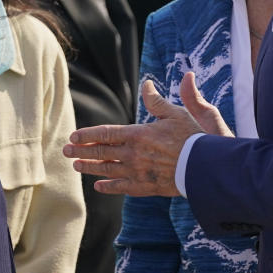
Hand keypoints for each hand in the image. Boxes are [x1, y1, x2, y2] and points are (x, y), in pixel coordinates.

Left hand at [62, 72, 230, 196]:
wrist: (207, 167)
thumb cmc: (194, 137)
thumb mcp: (176, 113)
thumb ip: (157, 101)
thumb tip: (147, 84)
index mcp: (138, 135)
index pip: (105, 134)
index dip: (87, 135)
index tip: (73, 137)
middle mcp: (134, 155)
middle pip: (102, 153)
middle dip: (82, 152)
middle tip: (65, 152)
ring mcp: (140, 173)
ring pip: (108, 171)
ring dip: (90, 168)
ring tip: (76, 167)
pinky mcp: (148, 187)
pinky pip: (124, 188)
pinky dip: (109, 187)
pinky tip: (99, 187)